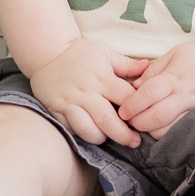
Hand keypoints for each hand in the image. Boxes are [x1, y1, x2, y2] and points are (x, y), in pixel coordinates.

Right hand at [27, 41, 150, 147]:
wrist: (46, 53)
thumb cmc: (79, 54)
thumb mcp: (105, 53)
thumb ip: (126, 64)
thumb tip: (148, 67)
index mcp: (102, 78)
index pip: (126, 99)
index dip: (138, 111)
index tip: (145, 118)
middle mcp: (86, 92)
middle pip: (108, 120)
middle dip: (124, 135)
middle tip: (134, 142)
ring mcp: (70, 103)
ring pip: (88, 130)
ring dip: (102, 138)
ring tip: (110, 138)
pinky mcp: (57, 111)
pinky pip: (72, 130)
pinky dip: (83, 135)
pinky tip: (91, 133)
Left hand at [116, 35, 194, 137]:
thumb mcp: (175, 53)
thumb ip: (154, 70)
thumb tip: (135, 86)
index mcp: (175, 77)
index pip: (149, 93)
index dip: (133, 104)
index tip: (122, 111)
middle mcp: (185, 95)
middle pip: (157, 116)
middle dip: (139, 122)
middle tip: (128, 122)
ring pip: (170, 128)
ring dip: (152, 131)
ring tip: (143, 127)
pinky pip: (183, 130)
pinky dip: (169, 133)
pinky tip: (161, 130)